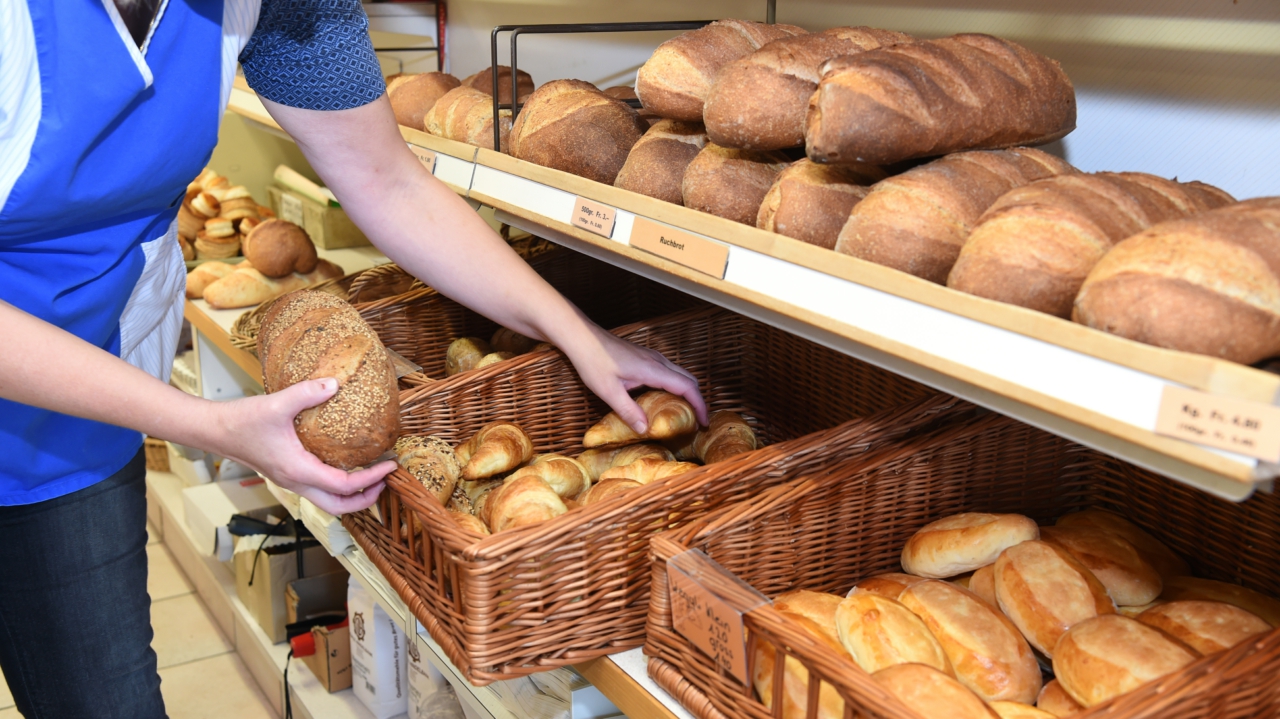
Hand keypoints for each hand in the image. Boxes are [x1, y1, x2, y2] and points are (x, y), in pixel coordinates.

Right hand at [205, 379, 395, 514]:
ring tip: (371, 476)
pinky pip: (318, 489)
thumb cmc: (242, 420)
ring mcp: (290, 480)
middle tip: (385, 482)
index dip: (371, 478)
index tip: (390, 466)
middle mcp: (295, 481)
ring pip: (327, 501)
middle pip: (338, 507)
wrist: (215, 430)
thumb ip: (307, 393)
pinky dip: (337, 486)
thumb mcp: (277, 403)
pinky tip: (345, 464)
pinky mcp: (286, 474)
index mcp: (298, 470)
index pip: (343, 485)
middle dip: (365, 499)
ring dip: (352, 495)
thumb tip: (335, 383)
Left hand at [567, 324, 708, 433]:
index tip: (704, 422)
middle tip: (698, 422)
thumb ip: (628, 411)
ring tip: (686, 413)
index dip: (700, 405)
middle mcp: (658, 361)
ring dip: (688, 392)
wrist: (582, 337)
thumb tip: (645, 430)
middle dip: (698, 400)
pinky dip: (676, 386)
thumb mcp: (608, 391)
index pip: (687, 387)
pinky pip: (669, 372)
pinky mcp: (645, 357)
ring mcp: (652, 357)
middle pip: (689, 379)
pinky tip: (667, 399)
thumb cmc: (593, 361)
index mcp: (653, 369)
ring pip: (680, 374)